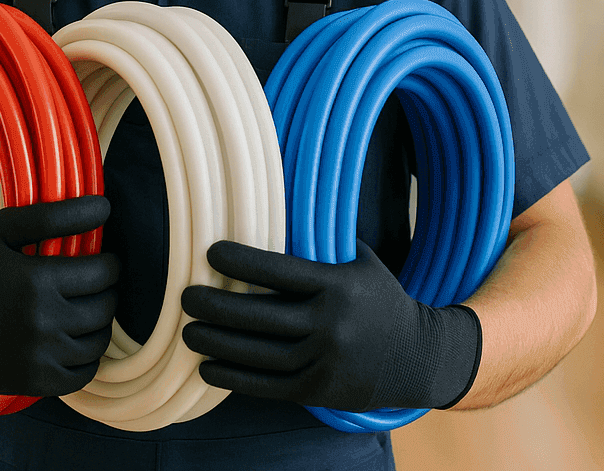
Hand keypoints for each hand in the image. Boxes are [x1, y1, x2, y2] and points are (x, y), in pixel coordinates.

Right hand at [0, 194, 119, 396]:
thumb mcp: (1, 230)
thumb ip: (52, 214)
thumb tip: (104, 206)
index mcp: (37, 280)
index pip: (105, 271)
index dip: (109, 263)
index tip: (99, 262)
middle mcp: (42, 321)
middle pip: (106, 306)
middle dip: (105, 291)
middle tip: (89, 286)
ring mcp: (41, 356)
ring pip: (100, 339)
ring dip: (97, 323)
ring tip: (80, 310)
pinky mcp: (38, 382)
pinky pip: (87, 370)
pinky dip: (87, 356)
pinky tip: (71, 339)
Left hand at [180, 239, 480, 412]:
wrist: (417, 357)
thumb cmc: (379, 300)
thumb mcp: (361, 264)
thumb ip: (322, 246)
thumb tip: (274, 213)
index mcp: (339, 286)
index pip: (281, 272)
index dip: (242, 262)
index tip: (210, 254)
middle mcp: (331, 324)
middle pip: (261, 315)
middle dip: (216, 306)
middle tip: (186, 297)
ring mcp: (325, 361)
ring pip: (258, 354)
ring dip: (217, 342)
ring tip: (189, 331)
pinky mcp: (318, 390)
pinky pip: (267, 385)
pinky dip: (233, 378)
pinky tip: (208, 367)